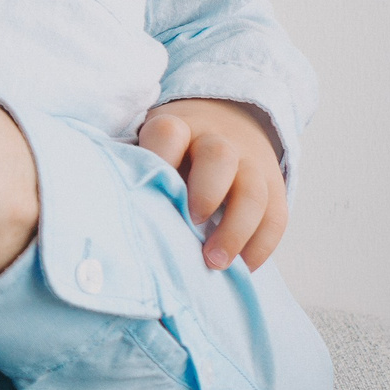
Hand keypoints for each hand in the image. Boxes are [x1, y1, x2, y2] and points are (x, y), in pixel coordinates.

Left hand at [139, 98, 286, 270]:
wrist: (225, 122)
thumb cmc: (171, 149)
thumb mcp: (150, 144)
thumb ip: (136, 169)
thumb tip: (112, 209)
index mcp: (177, 126)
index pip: (168, 133)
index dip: (160, 159)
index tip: (149, 189)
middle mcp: (217, 140)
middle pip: (219, 158)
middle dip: (206, 194)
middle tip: (191, 224)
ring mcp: (250, 162)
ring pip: (253, 192)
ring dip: (236, 230)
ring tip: (215, 262)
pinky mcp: (274, 186)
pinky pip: (276, 216)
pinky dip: (261, 245)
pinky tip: (243, 267)